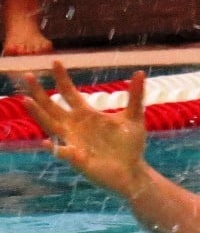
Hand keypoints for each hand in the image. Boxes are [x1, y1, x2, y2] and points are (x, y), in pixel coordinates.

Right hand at [22, 61, 148, 196]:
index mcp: (86, 114)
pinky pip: (62, 153)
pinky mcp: (77, 159)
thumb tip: (139, 72)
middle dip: (39, 92)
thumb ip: (135, 96)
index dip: (62, 78)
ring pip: (50, 126)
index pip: (69, 93)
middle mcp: (75, 126)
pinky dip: (55, 148)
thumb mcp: (134, 117)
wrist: (133, 171)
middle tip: (28, 75)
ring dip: (38, 114)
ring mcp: (73, 142)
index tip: (55, 62)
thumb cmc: (130, 145)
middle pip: (52, 106)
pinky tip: (47, 143)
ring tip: (26, 101)